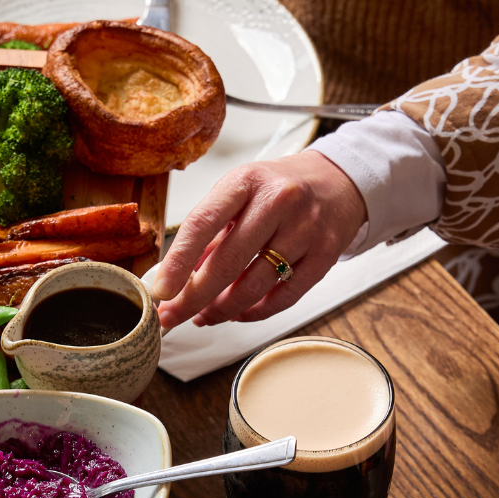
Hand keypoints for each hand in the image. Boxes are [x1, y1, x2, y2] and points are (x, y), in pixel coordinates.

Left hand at [153, 150, 366, 329]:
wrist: (338, 180)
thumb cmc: (276, 189)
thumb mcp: (238, 194)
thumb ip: (210, 233)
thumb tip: (177, 279)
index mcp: (245, 182)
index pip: (202, 224)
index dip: (177, 263)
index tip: (160, 292)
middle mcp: (278, 201)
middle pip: (227, 263)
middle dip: (194, 298)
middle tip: (173, 317)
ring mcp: (306, 228)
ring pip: (255, 285)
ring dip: (223, 310)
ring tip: (204, 317)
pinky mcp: (326, 253)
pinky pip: (285, 296)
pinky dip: (256, 312)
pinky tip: (238, 314)